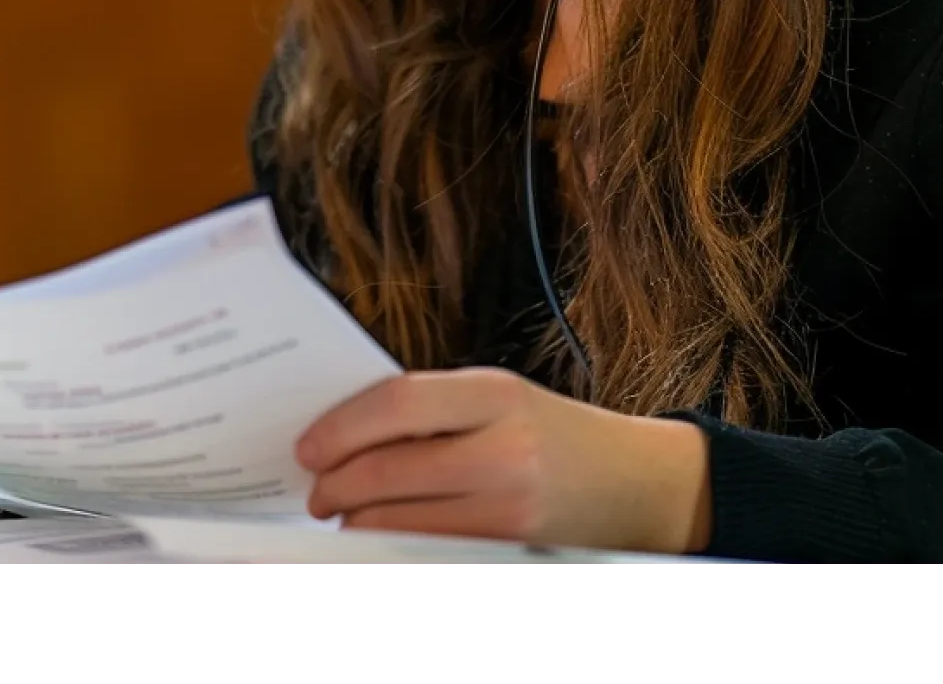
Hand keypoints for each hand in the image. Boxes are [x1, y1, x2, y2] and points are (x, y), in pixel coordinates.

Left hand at [295, 367, 712, 554]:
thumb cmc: (551, 431)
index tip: (307, 447)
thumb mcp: (498, 396)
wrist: (636, 483)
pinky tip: (384, 530)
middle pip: (387, 470)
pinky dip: (394, 541)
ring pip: (400, 520)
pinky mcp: (511, 549)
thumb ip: (429, 406)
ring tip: (344, 512)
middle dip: (335, 484)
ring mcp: (510, 506)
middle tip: (316, 490)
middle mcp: (504, 449)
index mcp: (495, 393)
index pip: (394, 403)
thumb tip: (342, 430)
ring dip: (357, 520)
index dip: (338, 428)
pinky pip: (429, 547)